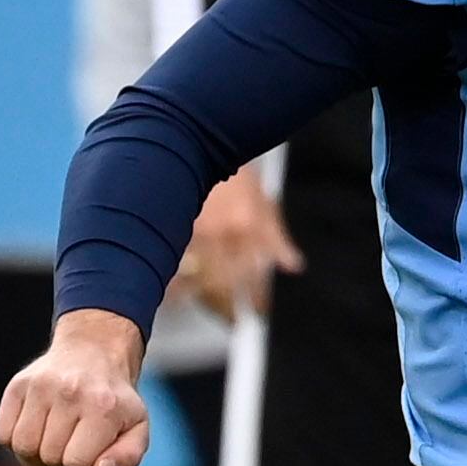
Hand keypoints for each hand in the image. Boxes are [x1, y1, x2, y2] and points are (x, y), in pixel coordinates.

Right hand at [0, 310, 152, 465]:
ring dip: (35, 453)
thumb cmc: (115, 403)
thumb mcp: (136, 429)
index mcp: (104, 409)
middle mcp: (71, 393)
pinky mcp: (18, 385)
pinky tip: (35, 429)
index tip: (90, 447)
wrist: (94, 354)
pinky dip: (15, 440)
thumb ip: (127, 457)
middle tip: (72, 439)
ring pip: (21, 446)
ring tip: (52, 438)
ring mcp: (41, 387)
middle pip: (47, 456)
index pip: (76, 461)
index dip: (82, 463)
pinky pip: (3, 434)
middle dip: (59, 458)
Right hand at [181, 170, 301, 318]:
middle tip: (232, 322)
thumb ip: (277, 239)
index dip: (257, 298)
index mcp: (249, 230)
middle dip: (228, 308)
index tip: (258, 313)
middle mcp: (223, 234)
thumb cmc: (235, 176)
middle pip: (226, 285)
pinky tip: (173, 297)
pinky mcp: (172, 228)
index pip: (255, 276)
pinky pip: (174, 263)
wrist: (198, 143)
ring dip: (202, 300)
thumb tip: (294, 267)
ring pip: (199, 278)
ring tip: (203, 313)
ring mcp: (195, 232)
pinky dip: (174, 284)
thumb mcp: (263, 204)